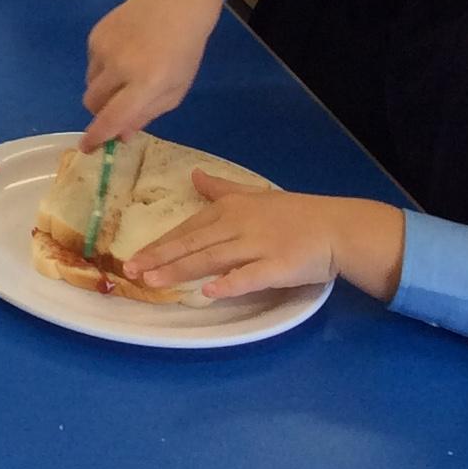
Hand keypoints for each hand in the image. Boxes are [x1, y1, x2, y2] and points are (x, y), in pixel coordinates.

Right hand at [80, 0, 223, 147]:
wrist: (173, 2)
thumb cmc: (182, 51)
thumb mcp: (175, 90)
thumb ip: (146, 114)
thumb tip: (119, 135)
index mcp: (147, 82)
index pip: (113, 117)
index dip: (97, 136)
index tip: (87, 148)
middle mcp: (121, 66)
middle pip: (92, 103)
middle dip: (101, 112)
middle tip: (117, 107)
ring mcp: (104, 49)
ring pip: (90, 84)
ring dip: (103, 89)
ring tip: (127, 73)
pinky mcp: (94, 36)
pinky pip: (91, 65)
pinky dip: (103, 68)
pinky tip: (123, 53)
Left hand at [123, 179, 394, 302]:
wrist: (336, 226)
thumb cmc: (294, 213)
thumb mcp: (254, 195)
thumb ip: (221, 190)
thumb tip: (195, 175)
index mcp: (230, 210)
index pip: (186, 229)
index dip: (159, 245)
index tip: (132, 259)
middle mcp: (238, 225)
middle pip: (192, 244)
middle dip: (159, 259)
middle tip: (131, 273)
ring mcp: (257, 246)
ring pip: (212, 258)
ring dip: (181, 270)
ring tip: (154, 283)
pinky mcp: (277, 266)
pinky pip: (249, 276)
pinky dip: (229, 284)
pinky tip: (209, 293)